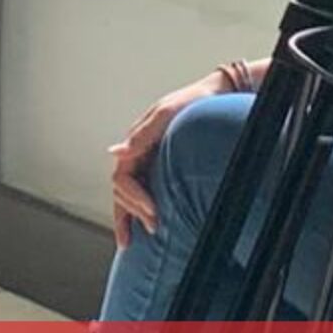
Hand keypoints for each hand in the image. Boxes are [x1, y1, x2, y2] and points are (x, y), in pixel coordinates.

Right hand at [107, 72, 232, 250]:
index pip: (122, 178)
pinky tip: (143, 222)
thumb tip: (114, 153)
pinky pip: (144, 188)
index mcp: (136, 140)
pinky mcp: (162, 162)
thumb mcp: (166, 115)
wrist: (219, 93)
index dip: (133, 200)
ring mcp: (150, 157)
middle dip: (131, 212)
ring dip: (129, 215)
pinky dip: (138, 208)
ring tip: (134, 239)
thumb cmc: (195, 101)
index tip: (152, 214)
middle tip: (154, 229)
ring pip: (129, 192)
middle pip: (122, 189)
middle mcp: (140, 150)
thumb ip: (141, 135)